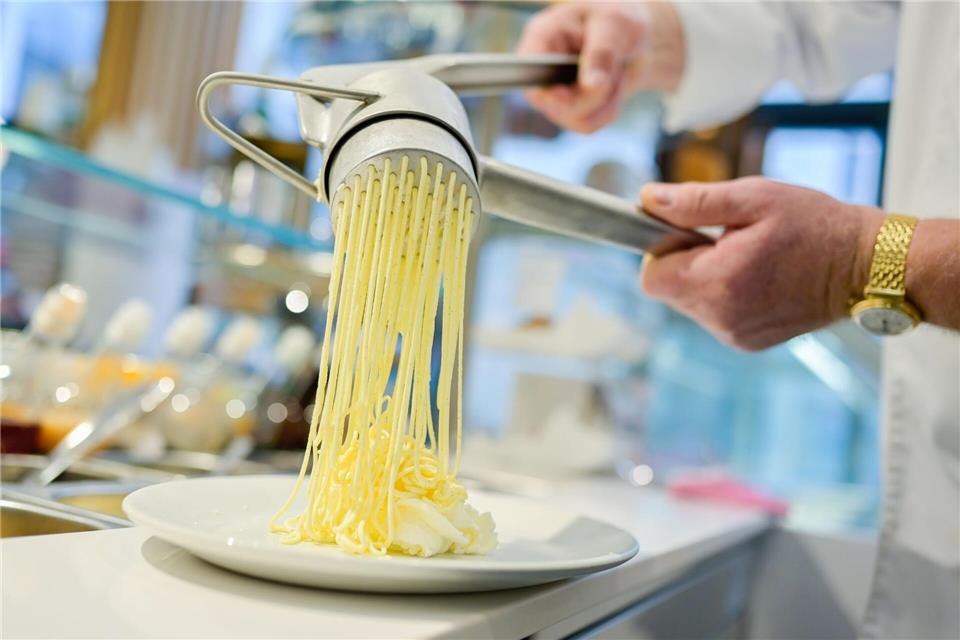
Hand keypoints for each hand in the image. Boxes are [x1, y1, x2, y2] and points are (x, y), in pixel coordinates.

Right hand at [516, 2, 684, 132]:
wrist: (636, 40)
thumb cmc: (619, 20)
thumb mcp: (615, 25)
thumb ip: (601, 53)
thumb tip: (592, 85)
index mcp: (543, 37)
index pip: (530, 74)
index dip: (552, 93)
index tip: (577, 92)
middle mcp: (542, 68)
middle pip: (555, 106)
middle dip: (594, 96)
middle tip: (617, 71)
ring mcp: (553, 93)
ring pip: (575, 120)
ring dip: (606, 102)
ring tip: (616, 74)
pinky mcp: (567, 110)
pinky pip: (587, 125)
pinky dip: (608, 110)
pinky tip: (613, 88)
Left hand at [639, 177, 883, 350]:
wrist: (866, 266)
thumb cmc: (813, 225)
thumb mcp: (753, 198)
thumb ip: (694, 202)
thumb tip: (646, 199)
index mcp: (716, 283)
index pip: (651, 277)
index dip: (663, 249)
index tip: (691, 232)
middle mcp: (720, 318)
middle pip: (669, 290)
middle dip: (687, 261)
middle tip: (728, 240)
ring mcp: (734, 335)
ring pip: (691, 303)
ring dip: (706, 278)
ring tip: (748, 257)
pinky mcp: (747, 342)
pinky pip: (715, 316)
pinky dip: (725, 296)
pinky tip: (759, 277)